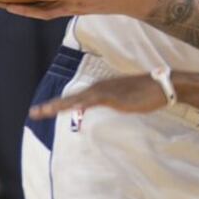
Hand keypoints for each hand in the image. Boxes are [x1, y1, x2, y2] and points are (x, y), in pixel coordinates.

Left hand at [30, 74, 168, 119]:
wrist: (164, 86)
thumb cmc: (149, 93)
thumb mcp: (128, 100)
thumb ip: (115, 102)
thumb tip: (111, 105)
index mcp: (102, 89)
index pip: (77, 98)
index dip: (60, 104)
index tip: (44, 110)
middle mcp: (101, 88)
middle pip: (72, 98)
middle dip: (53, 106)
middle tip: (34, 113)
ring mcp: (107, 91)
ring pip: (78, 99)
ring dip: (60, 105)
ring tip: (43, 111)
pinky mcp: (115, 96)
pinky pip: (94, 101)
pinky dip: (81, 104)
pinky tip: (71, 108)